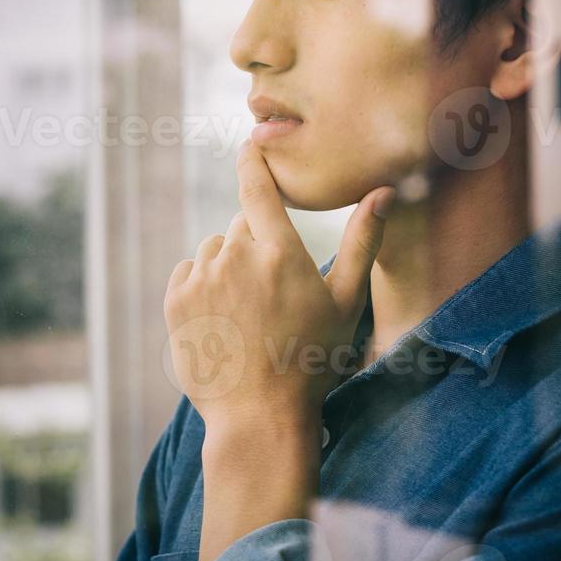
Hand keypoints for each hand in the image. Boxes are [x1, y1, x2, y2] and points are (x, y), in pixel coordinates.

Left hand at [163, 143, 393, 431]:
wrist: (258, 416)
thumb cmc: (311, 359)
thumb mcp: (345, 302)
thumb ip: (362, 241)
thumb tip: (384, 191)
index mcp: (279, 252)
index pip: (258, 187)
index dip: (253, 161)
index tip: (249, 143)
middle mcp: (236, 256)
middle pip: (242, 227)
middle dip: (256, 247)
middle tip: (274, 293)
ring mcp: (202, 278)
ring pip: (214, 250)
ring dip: (227, 266)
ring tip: (248, 311)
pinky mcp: (176, 300)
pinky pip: (188, 271)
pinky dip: (202, 284)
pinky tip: (224, 318)